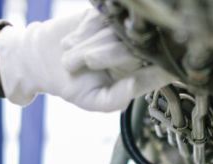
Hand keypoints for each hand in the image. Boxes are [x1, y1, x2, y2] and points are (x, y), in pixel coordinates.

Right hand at [0, 8, 172, 111]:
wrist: (45, 60)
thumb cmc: (74, 85)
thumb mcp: (93, 100)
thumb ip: (115, 99)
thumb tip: (133, 90)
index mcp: (136, 74)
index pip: (156, 72)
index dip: (160, 71)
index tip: (167, 71)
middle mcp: (132, 52)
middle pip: (129, 48)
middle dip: (105, 55)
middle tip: (85, 63)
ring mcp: (118, 32)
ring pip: (112, 32)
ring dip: (87, 45)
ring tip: (71, 59)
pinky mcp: (104, 14)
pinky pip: (98, 18)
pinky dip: (83, 31)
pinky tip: (73, 41)